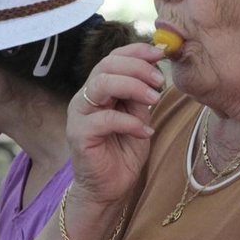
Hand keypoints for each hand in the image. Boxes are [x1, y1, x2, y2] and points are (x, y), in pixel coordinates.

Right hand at [68, 42, 165, 204]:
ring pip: (101, 84)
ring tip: (155, 100)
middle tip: (160, 81)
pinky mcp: (78, 134)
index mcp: (99, 88)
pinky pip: (104, 119)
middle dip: (137, 68)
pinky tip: (145, 131)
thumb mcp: (139, 116)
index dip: (136, 51)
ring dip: (133, 87)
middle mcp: (85, 97)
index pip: (113, 58)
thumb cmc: (123, 151)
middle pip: (106, 65)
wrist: (110, 188)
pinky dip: (129, 122)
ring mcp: (79, 114)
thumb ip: (141, 95)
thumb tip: (156, 70)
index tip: (161, 53)